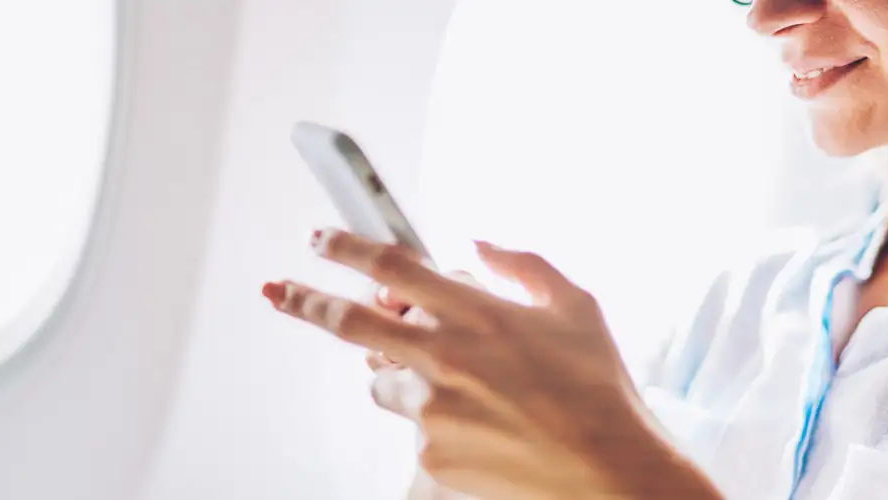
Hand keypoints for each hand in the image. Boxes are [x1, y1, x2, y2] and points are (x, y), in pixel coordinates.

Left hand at [262, 230, 720, 499]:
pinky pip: (414, 428)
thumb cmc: (600, 390)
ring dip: (398, 374)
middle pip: (348, 321)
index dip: (345, 247)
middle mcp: (445, 355)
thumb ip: (524, 266)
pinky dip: (436, 421)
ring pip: (382, 381)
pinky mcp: (431, 453)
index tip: (320, 239)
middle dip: (305, 300)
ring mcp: (433, 408)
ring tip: (451, 384)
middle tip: (279, 291)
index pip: (390, 266)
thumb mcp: (576, 306)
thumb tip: (483, 245)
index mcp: (476, 312)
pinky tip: (482, 425)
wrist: (608, 469)